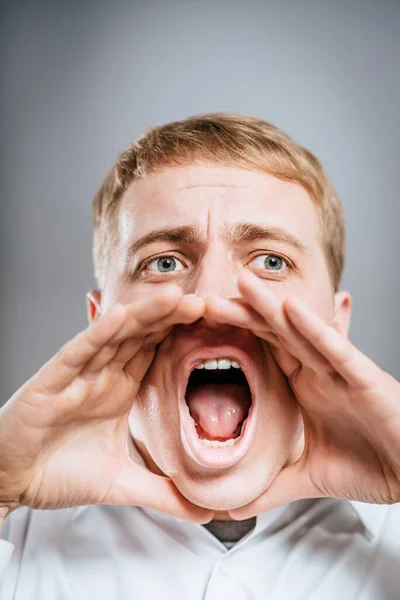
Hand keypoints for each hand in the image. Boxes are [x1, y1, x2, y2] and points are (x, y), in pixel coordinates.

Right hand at [0, 287, 211, 522]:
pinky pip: (78, 351)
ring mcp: (79, 375)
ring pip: (115, 336)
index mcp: (121, 389)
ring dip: (144, 315)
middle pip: (142, 337)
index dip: (184, 336)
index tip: (218, 324)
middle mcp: (103, 375)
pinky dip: (98, 333)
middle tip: (206, 302)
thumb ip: (162, 493)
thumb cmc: (59, 472)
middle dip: (172, 318)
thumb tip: (205, 512)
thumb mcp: (121, 483)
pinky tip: (120, 317)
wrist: (11, 482)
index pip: (157, 353)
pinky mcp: (52, 381)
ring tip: (175, 297)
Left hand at [206, 271, 399, 517]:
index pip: (262, 350)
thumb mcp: (306, 477)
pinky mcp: (365, 379)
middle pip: (273, 333)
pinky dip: (315, 329)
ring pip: (300, 332)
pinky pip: (337, 350)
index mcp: (303, 384)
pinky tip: (292, 309)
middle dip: (241, 314)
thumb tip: (229, 507)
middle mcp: (318, 371)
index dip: (232, 335)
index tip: (196, 326)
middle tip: (202, 299)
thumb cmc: (369, 464)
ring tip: (241, 283)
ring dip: (271, 307)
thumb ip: (269, 487)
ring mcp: (340, 372)